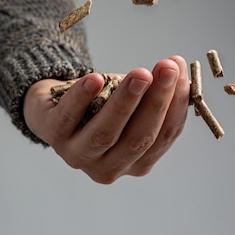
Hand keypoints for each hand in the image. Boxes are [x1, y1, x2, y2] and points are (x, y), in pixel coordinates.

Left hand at [23, 56, 189, 183]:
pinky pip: (69, 116)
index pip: (162, 138)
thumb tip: (178, 67)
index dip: (175, 107)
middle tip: (166, 69)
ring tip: (141, 74)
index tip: (182, 75)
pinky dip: (83, 98)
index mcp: (135, 163)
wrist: (52, 107)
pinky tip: (96, 79)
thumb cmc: (100, 107)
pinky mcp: (53, 134)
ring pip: (105, 133)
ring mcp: (78, 154)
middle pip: (137, 139)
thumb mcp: (131, 105)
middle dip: (156, 102)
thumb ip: (154, 94)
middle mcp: (108, 167)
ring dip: (125, 102)